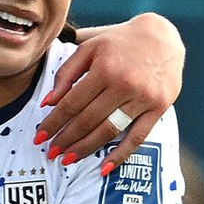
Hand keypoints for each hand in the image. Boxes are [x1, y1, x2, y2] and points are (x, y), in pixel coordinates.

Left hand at [38, 13, 184, 172]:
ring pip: (108, 130)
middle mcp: (123, 84)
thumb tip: (48, 102)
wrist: (163, 36)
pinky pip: (137, 137)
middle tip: (51, 152)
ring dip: (86, 148)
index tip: (40, 136)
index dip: (54, 122)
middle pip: (88, 119)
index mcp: (104, 68)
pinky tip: (104, 168)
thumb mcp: (90, 46)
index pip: (72, 103)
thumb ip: (67, 72)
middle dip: (66, 138)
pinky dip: (120, 154)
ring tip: (68, 158)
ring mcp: (142, 98)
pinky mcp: (158, 108)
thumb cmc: (120, 41)